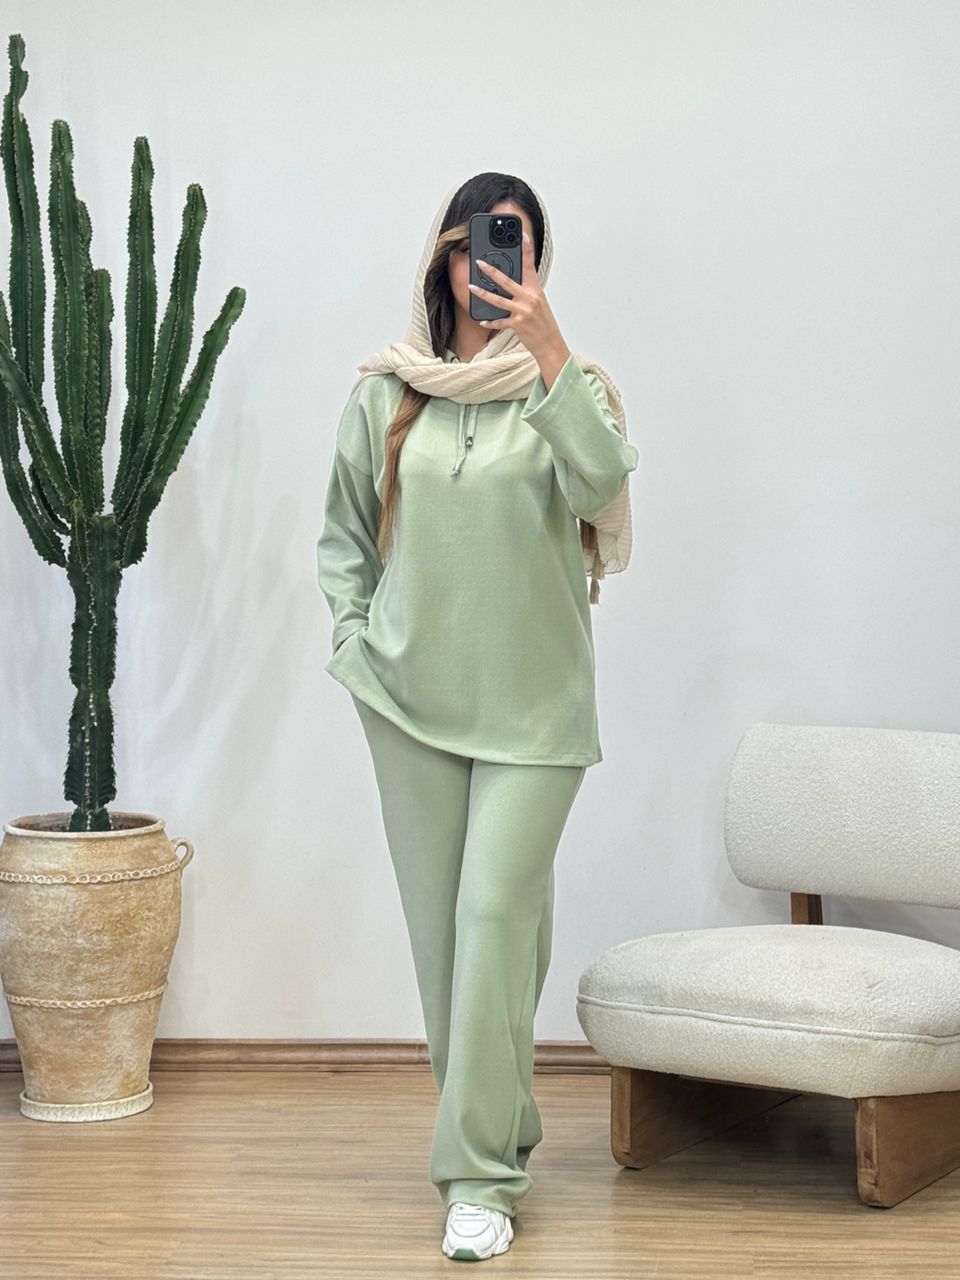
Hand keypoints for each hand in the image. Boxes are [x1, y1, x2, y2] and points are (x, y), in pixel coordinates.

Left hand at [468, 231, 566, 361]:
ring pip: (498, 299)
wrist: (550, 343)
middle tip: (480, 263)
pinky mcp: (517, 324)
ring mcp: (523, 311)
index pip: (530, 265)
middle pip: (507, 281)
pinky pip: (500, 321)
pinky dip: (490, 321)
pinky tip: (482, 320)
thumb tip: (512, 282)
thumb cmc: (543, 322)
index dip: (526, 249)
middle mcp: (530, 298)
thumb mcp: (538, 302)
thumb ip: (527, 290)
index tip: (522, 235)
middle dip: (491, 271)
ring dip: (483, 293)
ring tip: (471, 287)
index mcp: (536, 290)